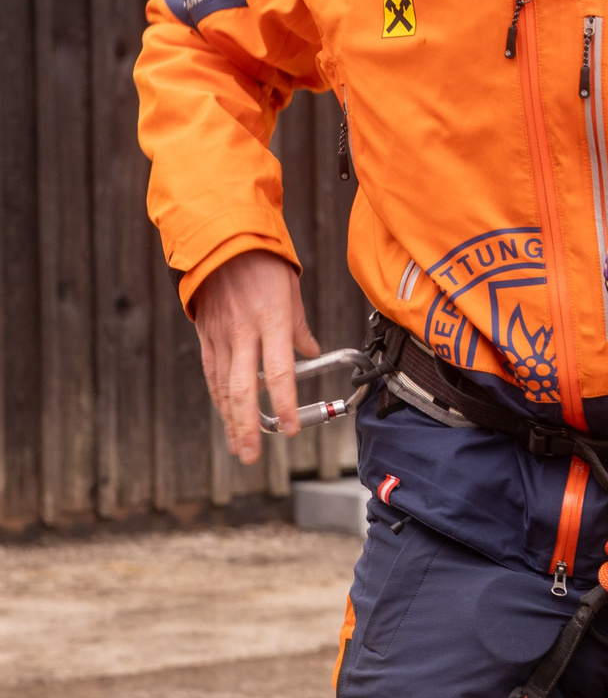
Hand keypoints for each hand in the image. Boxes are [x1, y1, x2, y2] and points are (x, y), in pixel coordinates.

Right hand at [190, 251, 319, 463]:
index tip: (292, 429)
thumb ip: (299, 327)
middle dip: (248, 426)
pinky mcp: (206, 336)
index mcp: (271, 322)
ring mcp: (220, 336)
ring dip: (230, 420)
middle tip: (252, 455)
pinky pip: (212, 373)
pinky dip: (218, 398)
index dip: (285, 405)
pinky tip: (225, 416)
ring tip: (238, 446)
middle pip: (243, 389)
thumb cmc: (264, 264)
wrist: (222, 242)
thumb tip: (312, 351)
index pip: (279, 374)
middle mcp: (243, 334)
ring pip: (223, 387)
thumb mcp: (291, 293)